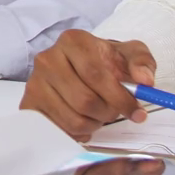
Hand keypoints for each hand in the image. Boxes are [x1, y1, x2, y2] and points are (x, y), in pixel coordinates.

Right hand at [20, 30, 156, 139]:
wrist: (78, 66)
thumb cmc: (105, 61)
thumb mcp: (129, 55)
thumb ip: (142, 63)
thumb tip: (145, 81)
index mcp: (73, 41)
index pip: (96, 74)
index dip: (119, 97)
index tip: (137, 112)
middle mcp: (48, 58)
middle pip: (84, 100)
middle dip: (107, 113)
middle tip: (115, 114)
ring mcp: (35, 82)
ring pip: (72, 118)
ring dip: (94, 125)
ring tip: (99, 116)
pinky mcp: (29, 104)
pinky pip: (57, 130)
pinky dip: (76, 133)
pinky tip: (84, 124)